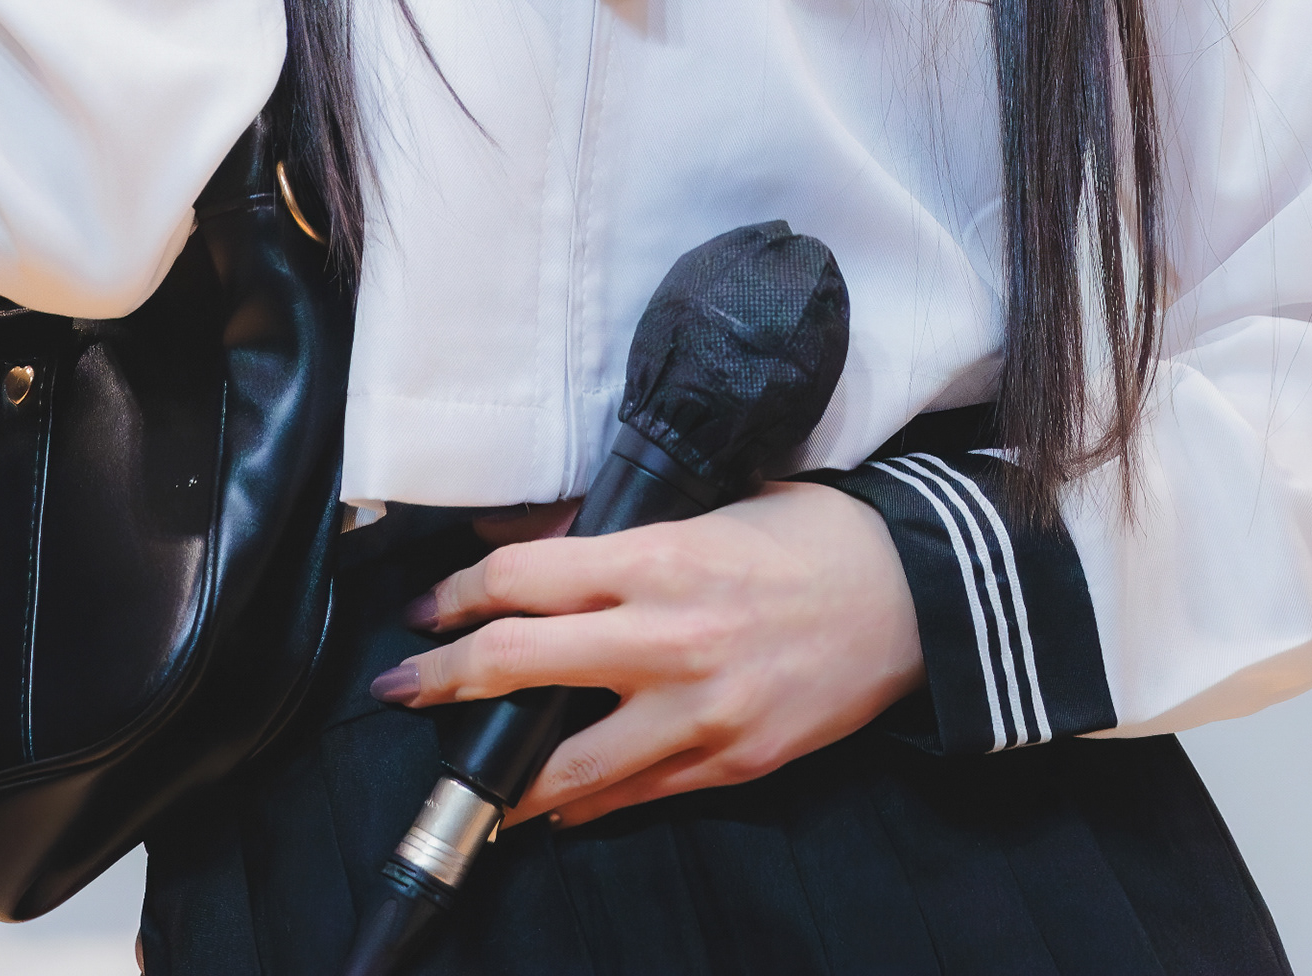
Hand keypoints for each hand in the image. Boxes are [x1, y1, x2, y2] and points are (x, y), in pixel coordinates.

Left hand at [374, 481, 922, 829]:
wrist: (912, 595)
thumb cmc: (807, 533)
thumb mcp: (705, 505)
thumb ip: (609, 529)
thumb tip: (517, 538)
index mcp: (659, 558)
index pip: (523, 579)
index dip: (458, 596)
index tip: (425, 610)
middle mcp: (668, 638)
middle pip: (519, 664)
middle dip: (442, 681)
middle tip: (399, 689)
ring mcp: (700, 712)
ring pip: (569, 765)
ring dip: (502, 777)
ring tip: (463, 783)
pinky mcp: (733, 764)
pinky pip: (636, 796)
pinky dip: (586, 804)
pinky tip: (553, 806)